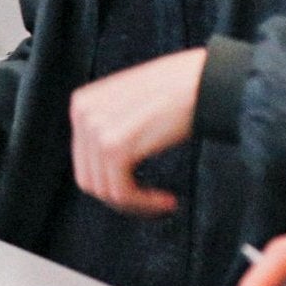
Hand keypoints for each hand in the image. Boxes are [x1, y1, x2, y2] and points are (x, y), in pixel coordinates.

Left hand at [69, 47, 203, 216]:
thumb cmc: (178, 91)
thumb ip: (113, 124)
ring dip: (136, 205)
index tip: (140, 191)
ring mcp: (96, 130)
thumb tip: (110, 164)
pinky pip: (121, 191)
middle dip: (121, 198)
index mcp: (82, 103)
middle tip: (151, 205)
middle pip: (89, 177)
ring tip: (163, 204)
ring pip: (105, 190)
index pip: (84, 158)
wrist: (203, 80)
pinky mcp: (115, 146)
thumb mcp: (130, 102)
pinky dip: (144, 204)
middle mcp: (82, 114)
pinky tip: (168, 201)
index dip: (111, 181)